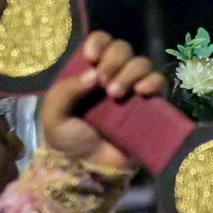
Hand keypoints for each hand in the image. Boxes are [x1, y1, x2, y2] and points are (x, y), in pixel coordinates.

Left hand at [42, 33, 164, 169]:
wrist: (88, 170)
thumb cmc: (68, 141)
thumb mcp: (54, 115)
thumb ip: (65, 91)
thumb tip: (93, 74)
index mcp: (89, 72)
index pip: (100, 42)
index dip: (99, 43)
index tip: (92, 58)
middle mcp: (113, 76)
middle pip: (122, 49)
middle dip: (113, 61)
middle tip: (103, 84)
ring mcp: (133, 90)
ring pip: (141, 63)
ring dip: (130, 72)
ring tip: (117, 95)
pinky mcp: (150, 105)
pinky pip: (159, 82)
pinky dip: (153, 81)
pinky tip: (142, 92)